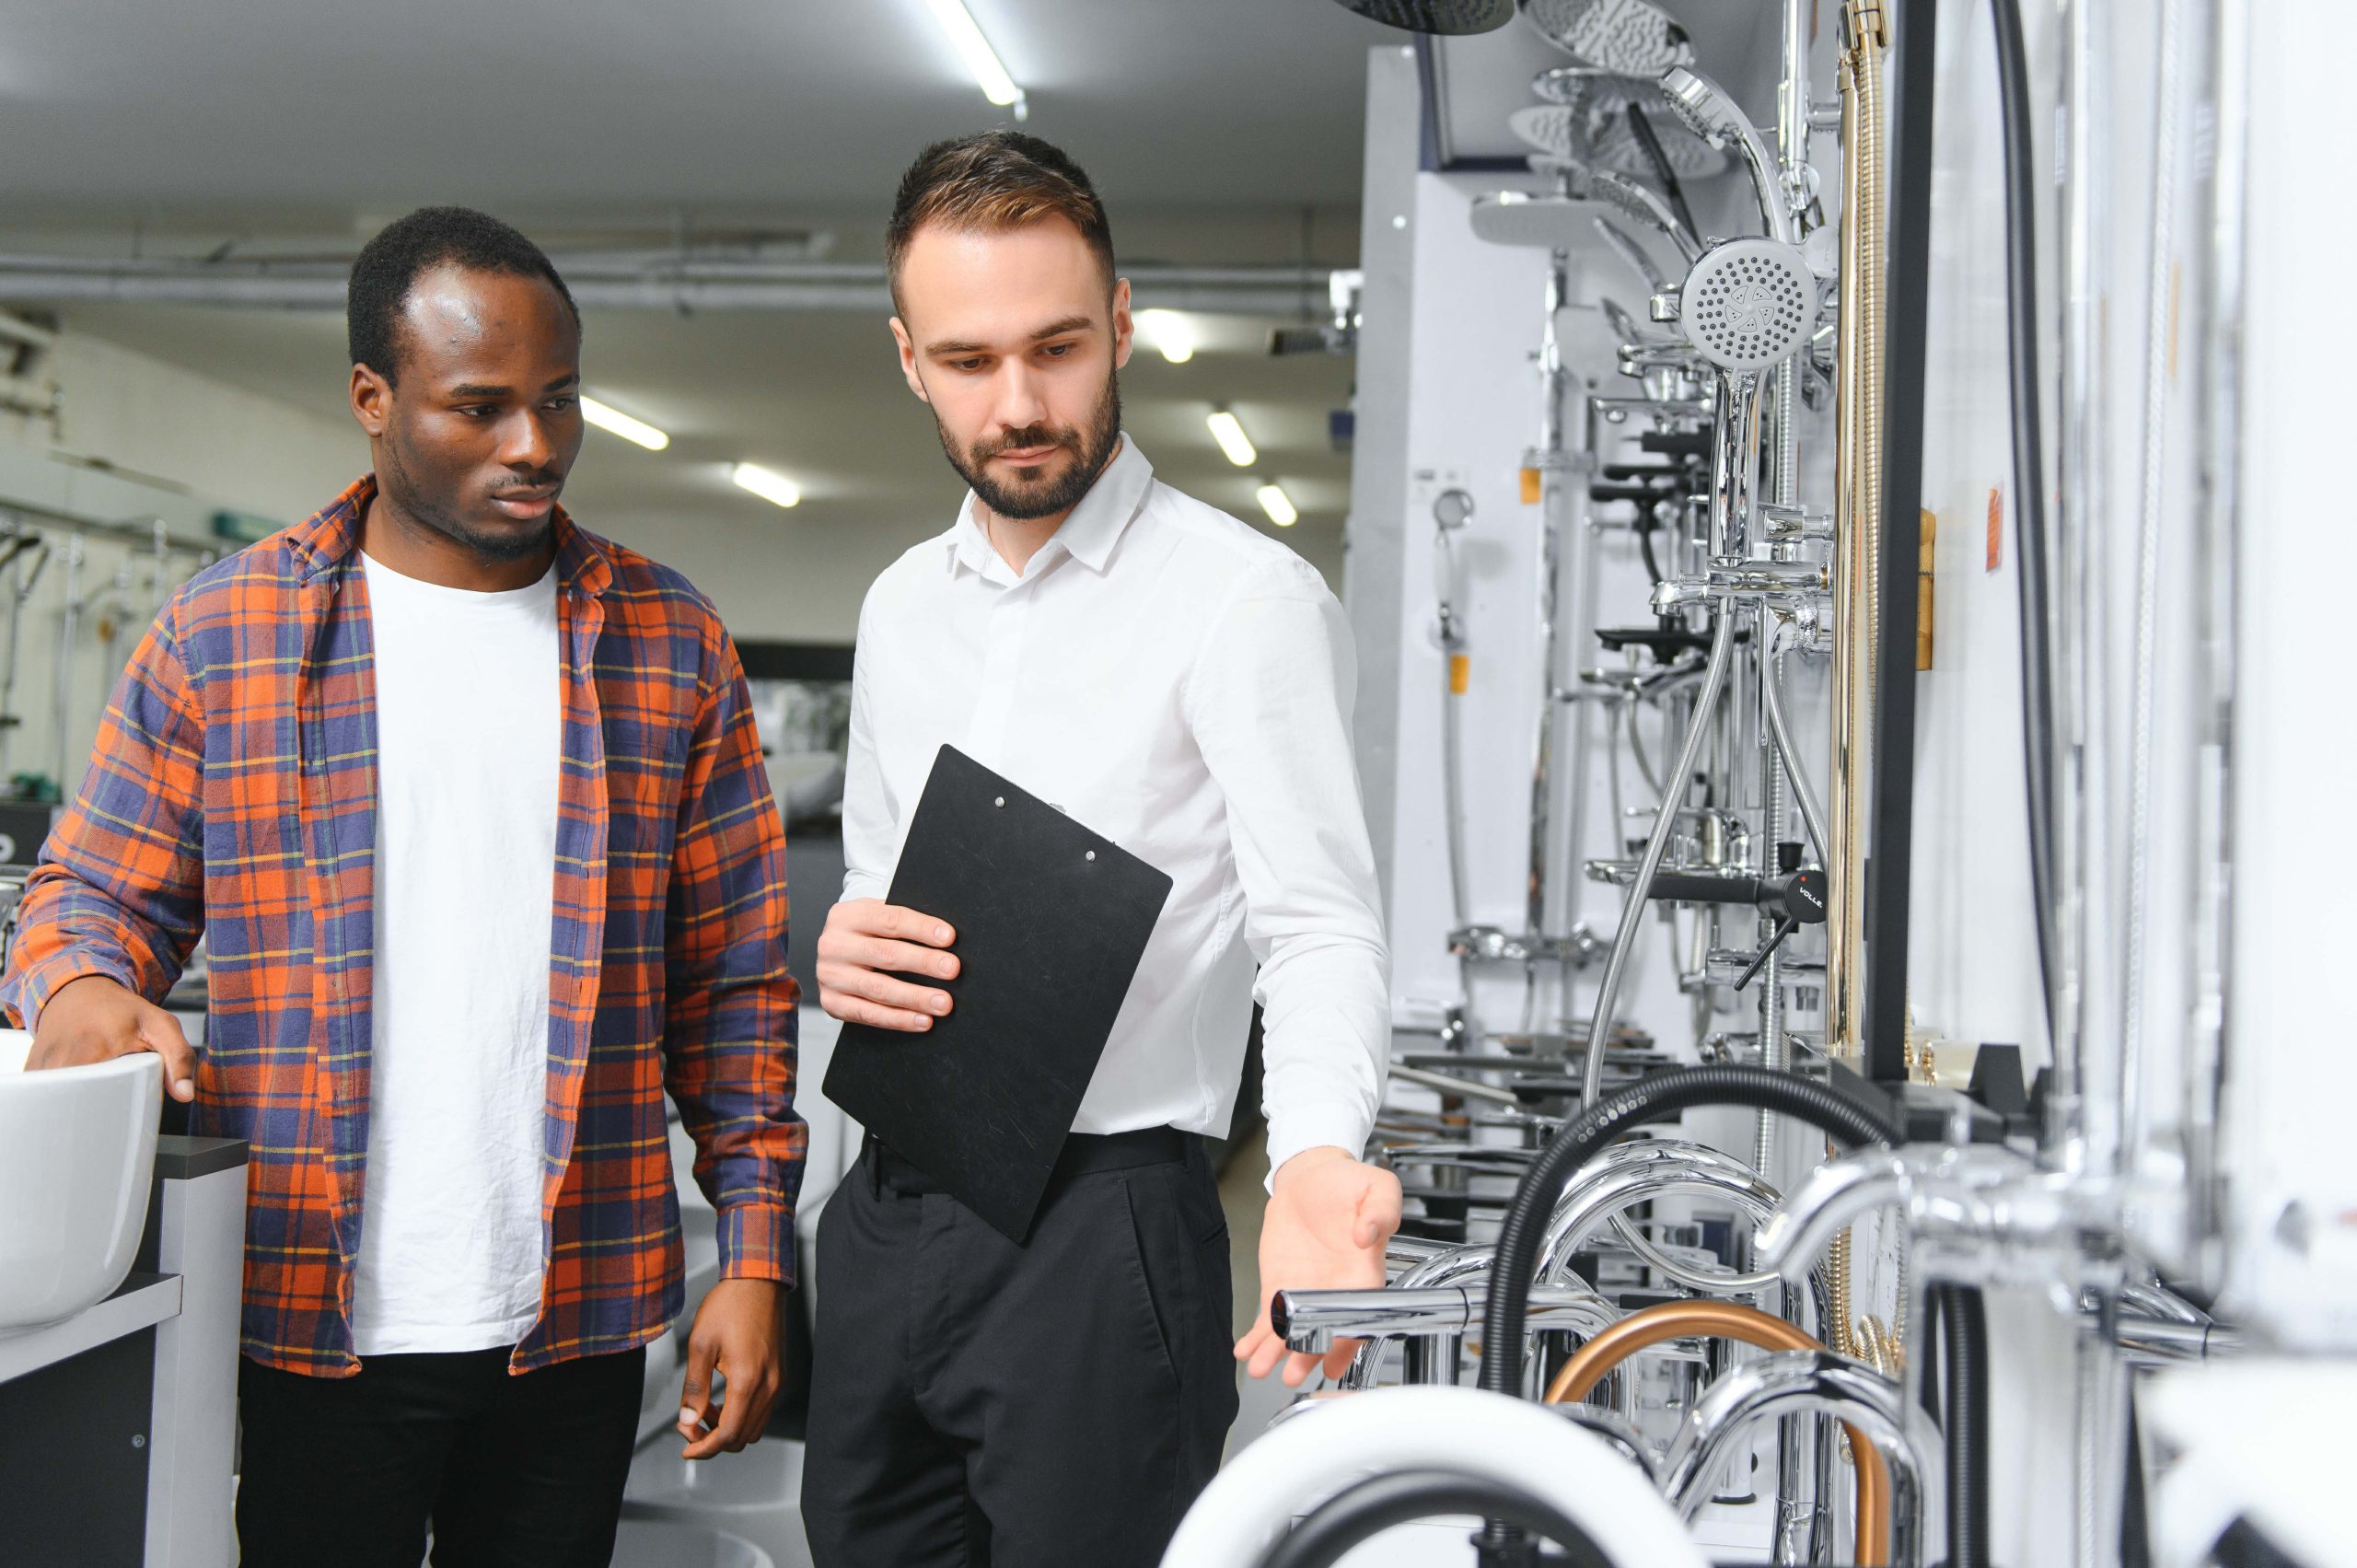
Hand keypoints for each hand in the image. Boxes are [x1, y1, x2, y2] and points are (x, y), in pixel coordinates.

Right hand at [29, 974, 196, 1102]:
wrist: (78, 992)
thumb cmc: (121, 1010)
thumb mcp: (160, 1024)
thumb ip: (179, 1057)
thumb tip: (185, 1094)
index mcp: (96, 1047)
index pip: (96, 1100)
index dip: (108, 1115)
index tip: (118, 1120)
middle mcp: (62, 1058)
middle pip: (75, 1106)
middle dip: (94, 1116)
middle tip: (108, 1114)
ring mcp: (42, 1065)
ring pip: (57, 1103)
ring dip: (74, 1108)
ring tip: (92, 1099)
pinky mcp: (30, 1070)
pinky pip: (42, 1096)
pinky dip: (58, 1100)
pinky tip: (72, 1094)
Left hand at [677, 1278, 785, 1458]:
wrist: (757, 1282)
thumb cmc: (730, 1306)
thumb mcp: (701, 1345)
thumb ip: (694, 1388)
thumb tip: (687, 1421)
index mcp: (748, 1380)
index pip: (728, 1434)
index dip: (704, 1447)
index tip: (686, 1446)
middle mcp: (769, 1385)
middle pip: (743, 1437)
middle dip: (713, 1440)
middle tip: (688, 1426)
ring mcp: (777, 1381)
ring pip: (754, 1427)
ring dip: (727, 1429)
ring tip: (703, 1411)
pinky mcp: (778, 1374)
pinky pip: (761, 1410)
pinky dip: (740, 1415)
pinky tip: (721, 1400)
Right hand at [815, 899, 958, 1032]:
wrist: (835, 952)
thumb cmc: (866, 933)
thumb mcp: (877, 916)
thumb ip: (904, 923)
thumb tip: (947, 937)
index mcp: (847, 915)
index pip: (890, 920)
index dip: (921, 928)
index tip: (949, 937)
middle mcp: (834, 945)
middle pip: (886, 955)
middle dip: (923, 963)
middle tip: (952, 969)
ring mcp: (830, 976)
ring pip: (879, 989)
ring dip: (915, 997)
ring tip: (943, 1003)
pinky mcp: (832, 1003)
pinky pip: (869, 1015)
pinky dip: (899, 1019)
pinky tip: (923, 1020)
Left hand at [1234, 1147, 1402, 1387]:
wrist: (1311, 1175)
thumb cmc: (1348, 1183)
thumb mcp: (1377, 1186)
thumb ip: (1382, 1209)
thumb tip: (1369, 1235)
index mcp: (1364, 1270)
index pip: (1359, 1312)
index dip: (1348, 1339)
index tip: (1336, 1356)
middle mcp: (1336, 1286)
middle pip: (1324, 1330)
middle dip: (1308, 1354)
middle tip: (1293, 1372)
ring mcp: (1307, 1289)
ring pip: (1295, 1329)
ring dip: (1279, 1352)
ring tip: (1261, 1367)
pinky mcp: (1281, 1284)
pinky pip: (1270, 1316)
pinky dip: (1258, 1335)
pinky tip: (1246, 1349)